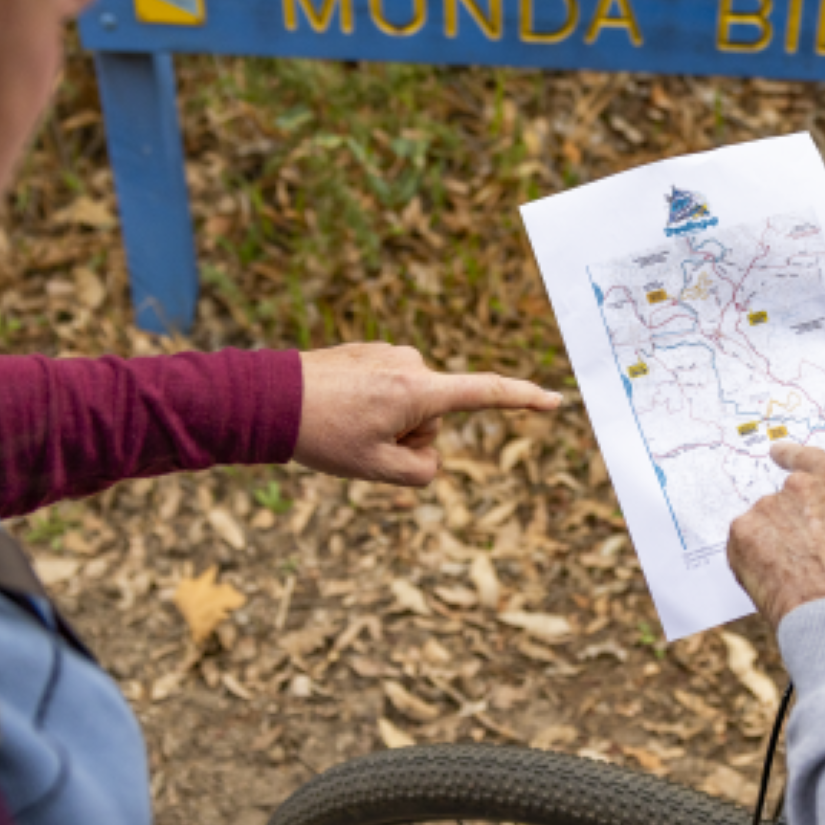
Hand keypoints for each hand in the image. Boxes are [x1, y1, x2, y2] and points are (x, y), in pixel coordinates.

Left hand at [295, 343, 561, 486]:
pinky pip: (390, 390)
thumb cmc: (322, 434)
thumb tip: (428, 454)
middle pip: (435, 418)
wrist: (268, 398)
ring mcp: (391, 356)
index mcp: (419, 391)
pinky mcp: (372, 353)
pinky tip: (339, 408)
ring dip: (388, 422)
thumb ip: (421, 472)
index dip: (525, 400)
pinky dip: (373, 406)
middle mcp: (412, 365)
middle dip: (408, 436)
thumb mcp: (376, 469)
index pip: (486, 393)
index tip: (556, 401)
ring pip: (411, 406)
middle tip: (360, 441)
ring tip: (344, 423)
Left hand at [727, 443, 824, 628]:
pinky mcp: (743, 532)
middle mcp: (801, 486)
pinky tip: (774, 583)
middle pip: (783, 501)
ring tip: (793, 580)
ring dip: (769, 546)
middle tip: (802, 562)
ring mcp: (769, 507)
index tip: (777, 453)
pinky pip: (742, 546)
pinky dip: (750, 563)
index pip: (809, 459)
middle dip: (787, 528)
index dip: (791, 456)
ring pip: (761, 526)